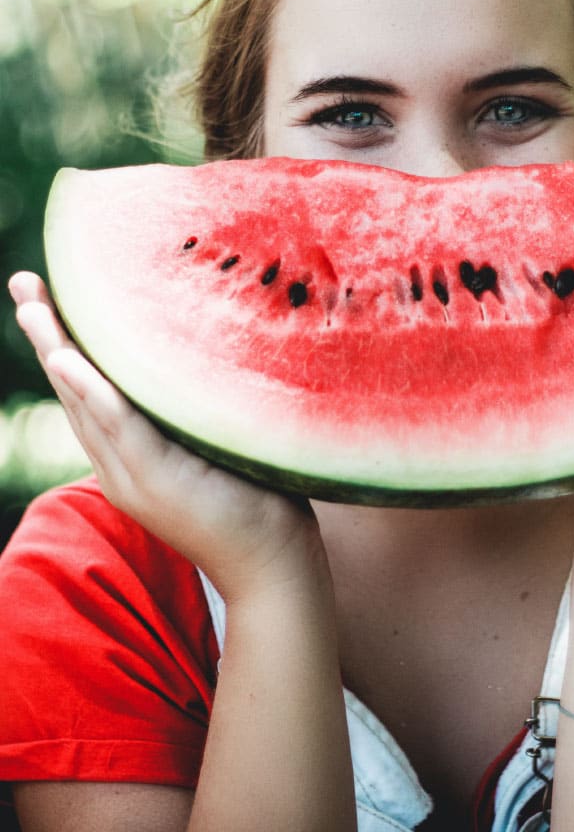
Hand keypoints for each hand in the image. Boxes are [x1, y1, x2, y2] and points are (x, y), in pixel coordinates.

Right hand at [8, 271, 323, 601]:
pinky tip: (69, 360)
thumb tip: (206, 346)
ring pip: (85, 403)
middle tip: (23, 283)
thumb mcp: (214, 442)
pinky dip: (91, 392)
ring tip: (33, 307)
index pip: (86, 390)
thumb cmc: (256, 498)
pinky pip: (118, 427)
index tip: (45, 295)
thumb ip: (195, 407)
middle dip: (47, 335)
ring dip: (57, 350)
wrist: (272, 566)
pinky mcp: (158, 481)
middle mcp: (119, 465)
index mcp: (128, 456)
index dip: (64, 342)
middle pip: (73, 389)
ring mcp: (133, 476)